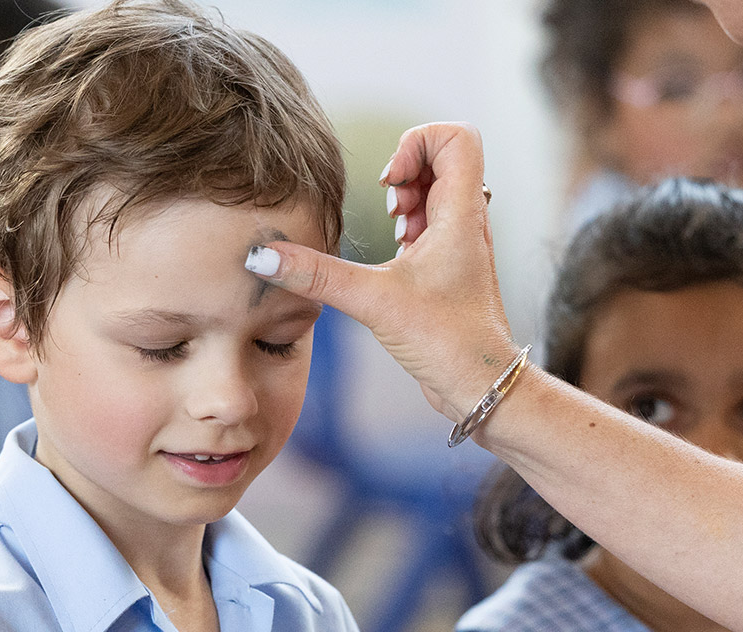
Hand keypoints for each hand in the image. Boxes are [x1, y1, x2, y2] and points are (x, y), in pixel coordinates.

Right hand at [245, 122, 515, 420]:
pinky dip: (407, 224)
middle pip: (443, 156)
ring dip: (406, 198)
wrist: (481, 385)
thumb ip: (315, 274)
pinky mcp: (450, 263)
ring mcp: (461, 240)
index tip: (388, 184)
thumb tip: (261, 256)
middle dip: (405, 170)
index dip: (415, 143)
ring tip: (393, 231)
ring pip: (436, 188)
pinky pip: (430, 220)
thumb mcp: (372, 300)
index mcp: (462, 213)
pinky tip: (394, 253)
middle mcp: (468, 219)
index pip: (457, 135)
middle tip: (389, 209)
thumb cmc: (446, 340)